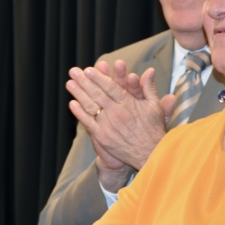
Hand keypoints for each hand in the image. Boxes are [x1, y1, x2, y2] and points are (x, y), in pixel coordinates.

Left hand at [66, 62, 168, 180]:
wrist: (151, 155)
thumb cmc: (153, 130)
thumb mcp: (154, 106)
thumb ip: (149, 87)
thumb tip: (149, 70)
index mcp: (128, 104)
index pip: (110, 87)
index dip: (98, 77)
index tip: (89, 69)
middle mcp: (116, 113)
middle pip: (97, 94)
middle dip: (84, 81)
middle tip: (74, 72)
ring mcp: (108, 125)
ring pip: (90, 106)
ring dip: (79, 94)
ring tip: (70, 83)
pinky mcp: (102, 137)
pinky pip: (88, 123)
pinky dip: (79, 113)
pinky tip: (73, 104)